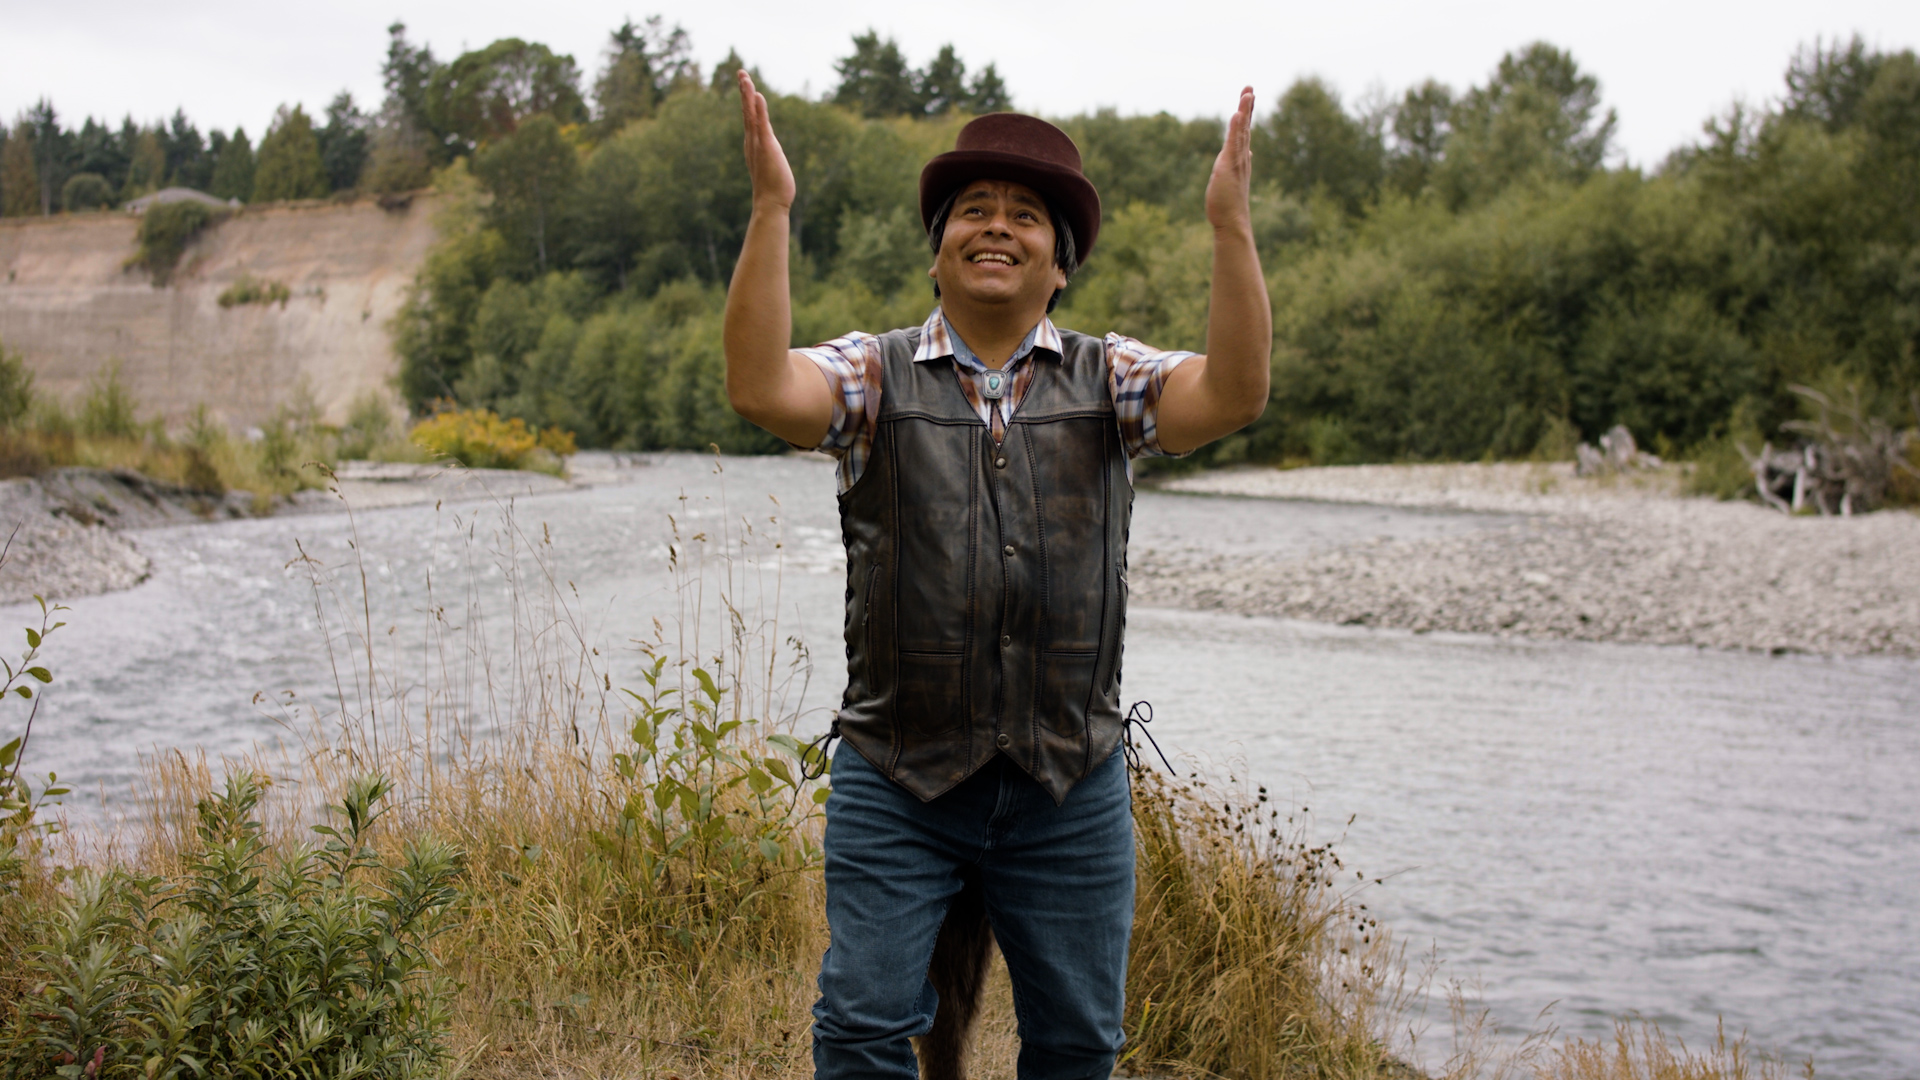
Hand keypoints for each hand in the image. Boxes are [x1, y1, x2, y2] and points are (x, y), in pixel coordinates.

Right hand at [738, 69, 795, 212]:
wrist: (771, 203)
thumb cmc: (773, 189)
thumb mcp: (771, 166)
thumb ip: (769, 156)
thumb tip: (770, 155)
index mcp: (754, 144)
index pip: (750, 117)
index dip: (747, 100)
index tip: (746, 84)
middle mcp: (752, 141)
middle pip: (747, 111)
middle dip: (744, 91)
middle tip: (741, 72)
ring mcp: (758, 144)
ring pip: (751, 114)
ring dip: (748, 95)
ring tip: (745, 77)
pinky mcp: (766, 147)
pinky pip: (762, 124)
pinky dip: (759, 109)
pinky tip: (758, 95)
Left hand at [1204, 86, 1254, 233]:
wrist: (1232, 221)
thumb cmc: (1229, 203)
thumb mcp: (1231, 178)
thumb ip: (1239, 163)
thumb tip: (1248, 153)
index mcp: (1240, 158)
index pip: (1243, 132)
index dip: (1246, 114)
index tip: (1248, 96)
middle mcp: (1242, 157)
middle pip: (1245, 126)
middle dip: (1247, 106)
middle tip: (1249, 87)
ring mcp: (1237, 160)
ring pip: (1242, 131)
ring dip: (1244, 111)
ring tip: (1248, 93)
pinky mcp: (1229, 166)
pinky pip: (1233, 143)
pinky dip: (1236, 128)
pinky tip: (1237, 114)